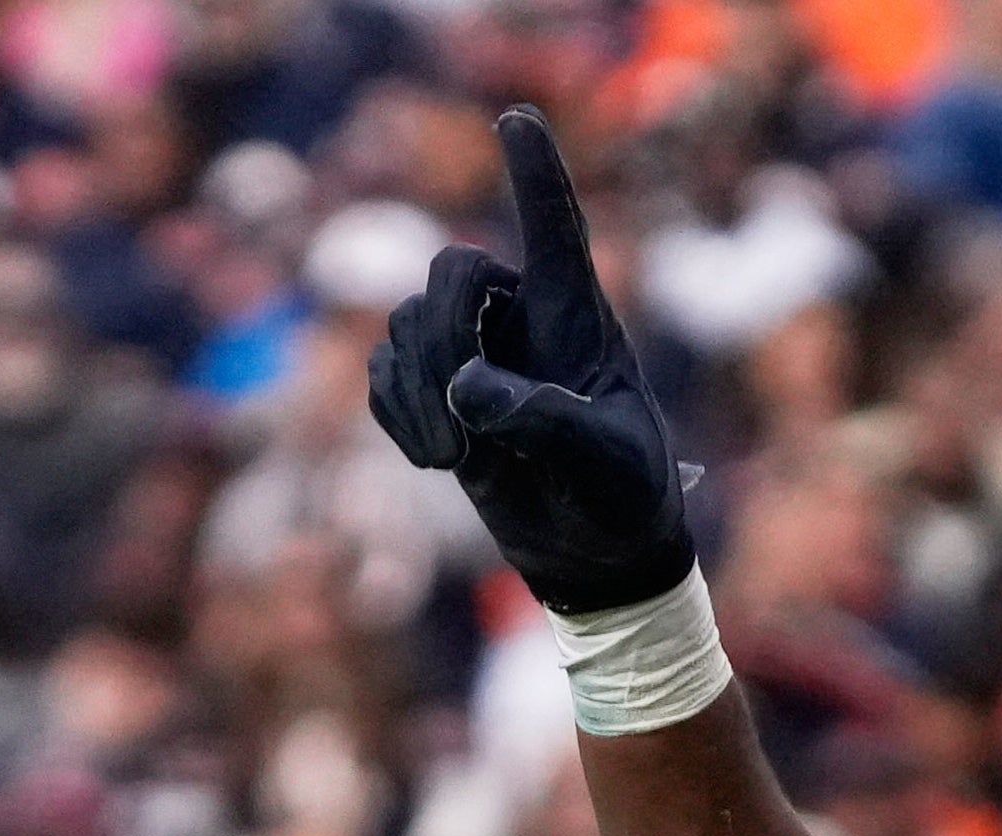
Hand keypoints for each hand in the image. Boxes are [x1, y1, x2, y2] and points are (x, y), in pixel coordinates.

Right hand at [369, 109, 695, 613]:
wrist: (592, 550)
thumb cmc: (620, 496)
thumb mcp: (602, 463)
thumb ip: (546, 422)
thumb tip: (469, 388)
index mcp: (578, 316)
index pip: (555, 227)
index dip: (536, 171)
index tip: (518, 118)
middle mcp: (520, 317)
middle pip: (452, 271)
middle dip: (445, 334)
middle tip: (464, 413)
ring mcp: (470, 350)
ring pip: (406, 326)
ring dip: (419, 394)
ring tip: (461, 461)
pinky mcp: (431, 390)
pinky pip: (382, 375)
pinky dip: (397, 415)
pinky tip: (440, 460)